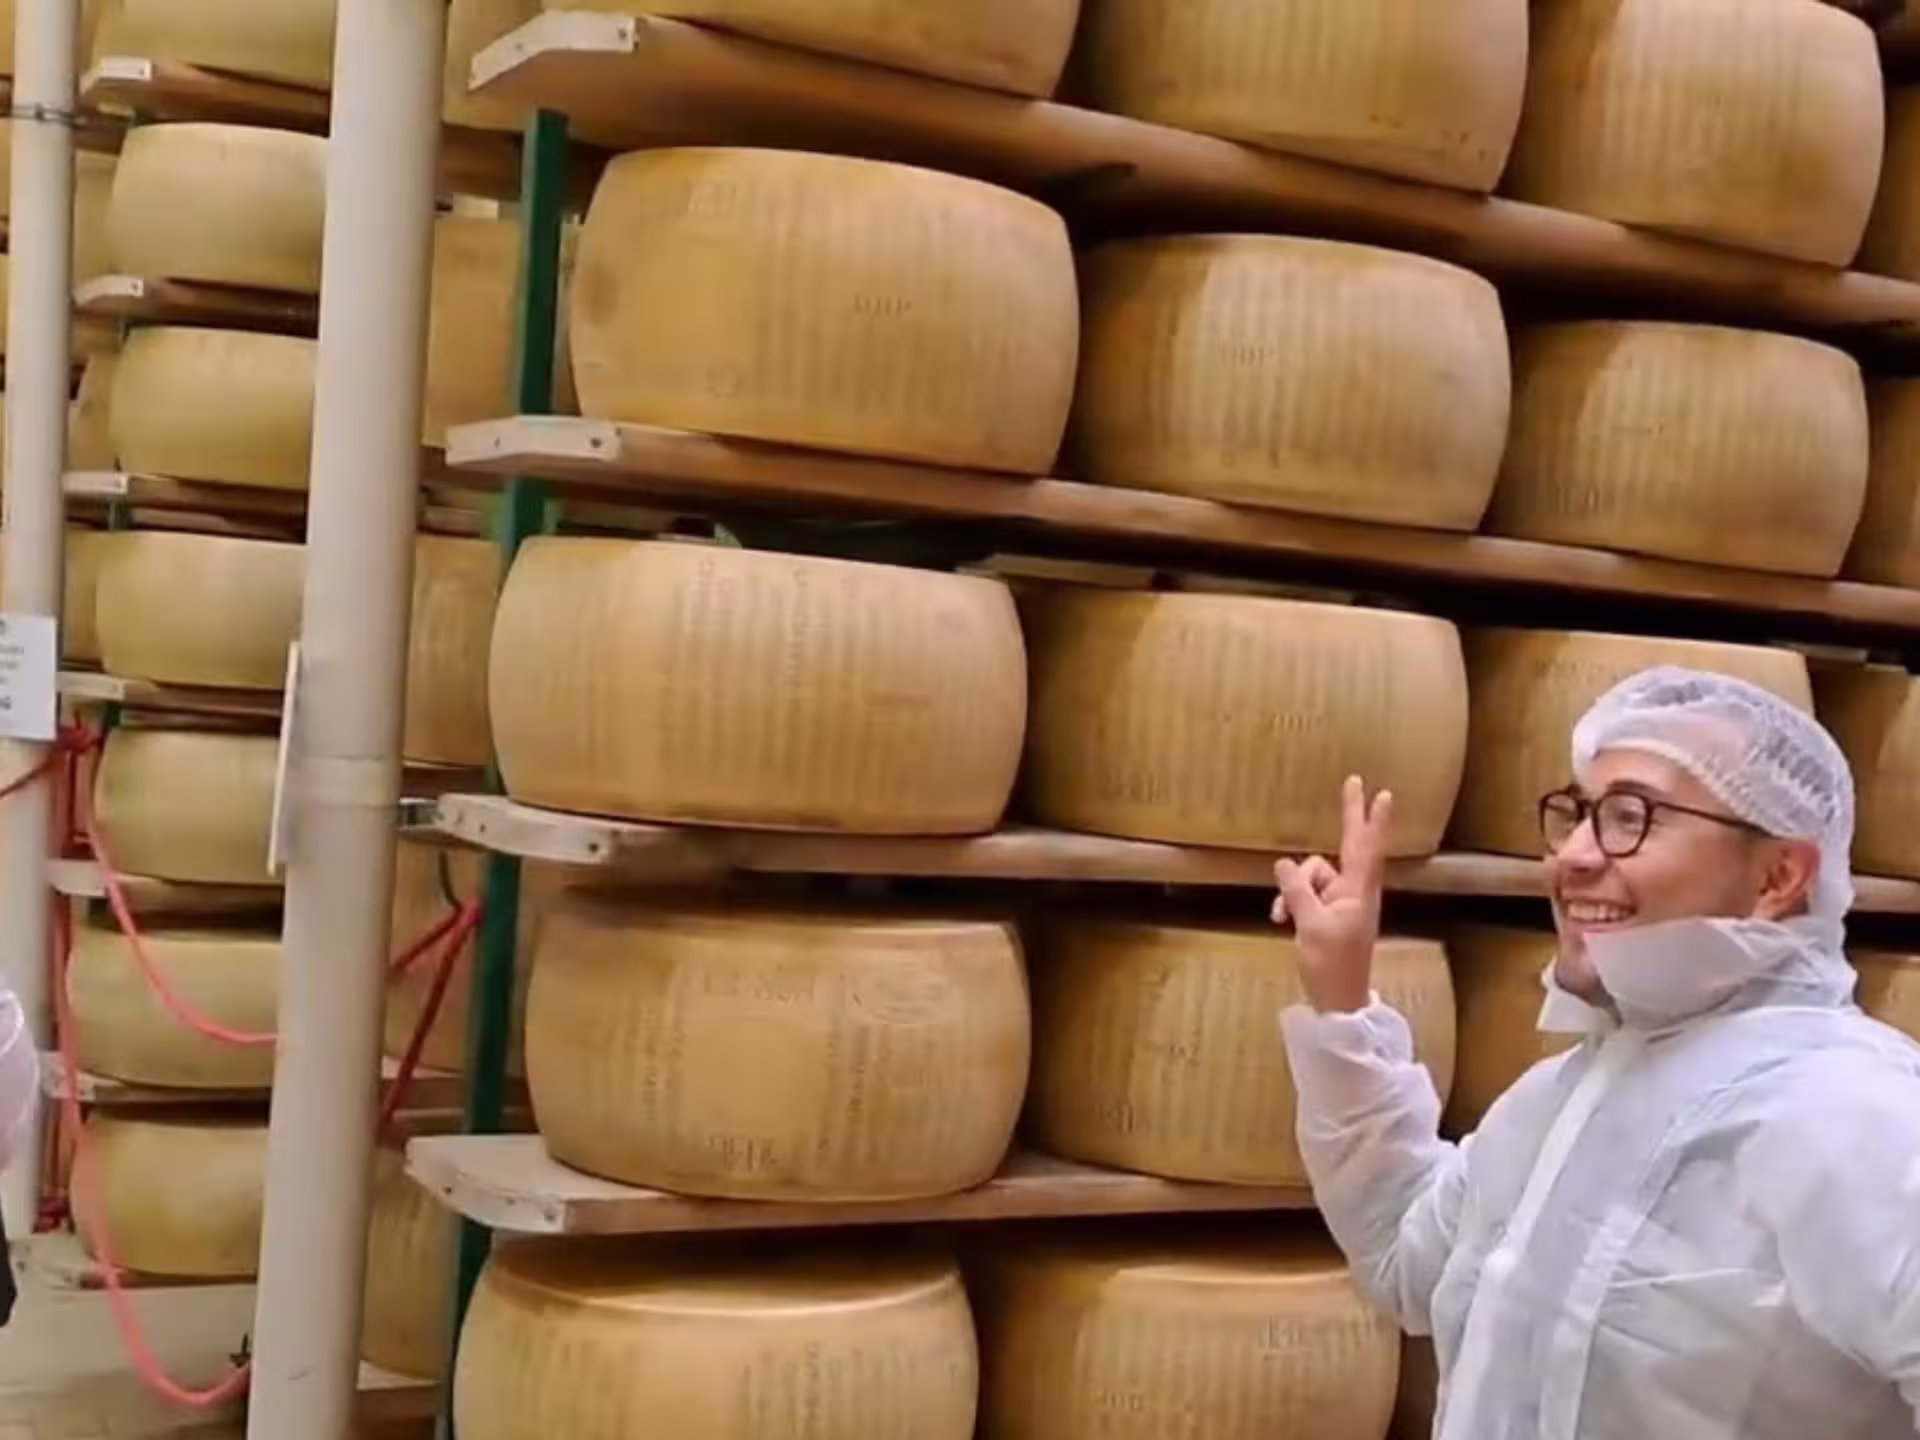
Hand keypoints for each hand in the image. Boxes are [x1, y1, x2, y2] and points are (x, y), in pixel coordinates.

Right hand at [1271, 775, 1393, 1013]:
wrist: (1339, 1004)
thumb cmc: (1332, 966)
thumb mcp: (1311, 926)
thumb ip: (1297, 892)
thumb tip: (1285, 864)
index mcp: (1358, 893)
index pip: (1366, 847)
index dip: (1368, 818)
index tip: (1379, 791)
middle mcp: (1355, 892)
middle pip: (1349, 848)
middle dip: (1351, 817)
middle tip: (1355, 783)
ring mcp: (1342, 904)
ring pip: (1314, 876)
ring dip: (1293, 889)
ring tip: (1282, 916)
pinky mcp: (1330, 917)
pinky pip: (1307, 895)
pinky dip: (1292, 903)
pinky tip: (1282, 920)